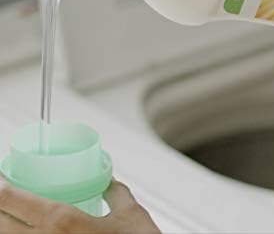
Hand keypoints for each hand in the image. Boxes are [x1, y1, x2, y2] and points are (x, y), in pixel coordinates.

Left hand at [0, 176, 160, 233]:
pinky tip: (27, 231)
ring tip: (10, 215)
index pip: (16, 202)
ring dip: (5, 227)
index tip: (0, 177)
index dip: (2, 188)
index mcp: (62, 223)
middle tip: (2, 193)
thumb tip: (109, 181)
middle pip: (1, 226)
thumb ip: (116, 192)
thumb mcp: (130, 213)